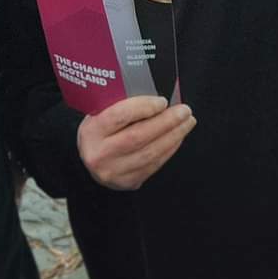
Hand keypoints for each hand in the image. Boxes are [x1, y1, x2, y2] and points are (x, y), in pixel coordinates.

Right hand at [77, 96, 195, 190]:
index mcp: (91, 131)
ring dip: (173, 136)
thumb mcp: (99, 115)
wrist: (90, 162)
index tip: (162, 101)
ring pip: (150, 153)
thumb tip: (153, 96)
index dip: (143, 107)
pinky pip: (154, 165)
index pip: (119, 116)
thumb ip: (119, 105)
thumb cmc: (99, 132)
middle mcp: (100, 154)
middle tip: (184, 110)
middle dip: (166, 122)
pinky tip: (177, 137)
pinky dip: (169, 149)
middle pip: (138, 136)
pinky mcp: (128, 182)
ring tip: (187, 122)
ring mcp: (114, 171)